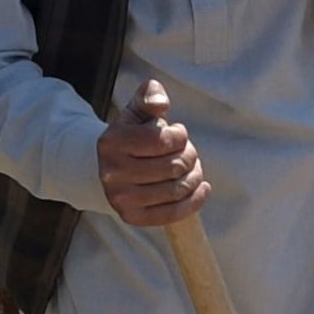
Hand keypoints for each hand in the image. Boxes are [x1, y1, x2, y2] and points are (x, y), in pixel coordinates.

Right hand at [100, 76, 207, 226]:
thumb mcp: (138, 110)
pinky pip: (174, 213)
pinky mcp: (132, 217)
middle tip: (186, 152)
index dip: (180, 135)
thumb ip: (150, 96)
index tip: (177, 134)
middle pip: (174, 166)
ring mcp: (121, 198)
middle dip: (189, 155)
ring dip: (194, 176)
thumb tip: (161, 104)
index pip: (162, 140)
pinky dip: (195, 200)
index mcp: (112, 142)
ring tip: (191, 168)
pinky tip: (201, 188)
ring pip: (177, 189)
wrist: (113, 168)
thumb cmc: (134, 134)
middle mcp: (112, 172)